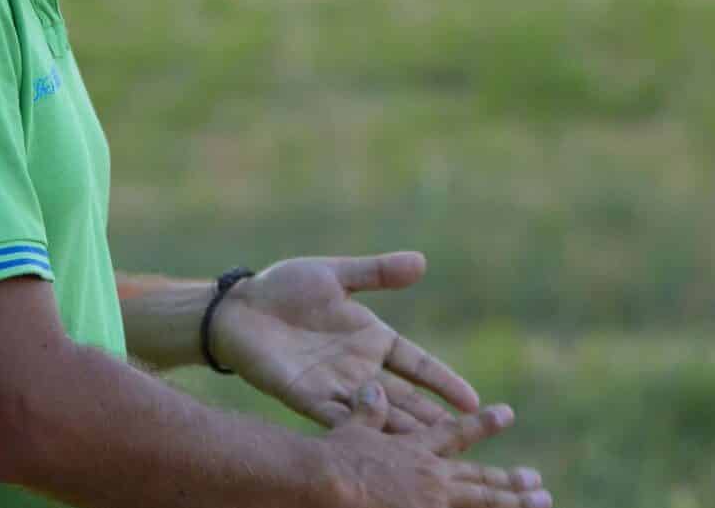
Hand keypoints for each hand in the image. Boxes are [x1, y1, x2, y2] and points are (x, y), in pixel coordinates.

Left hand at [210, 251, 485, 436]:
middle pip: (405, 397)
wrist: (239, 307)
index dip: (445, 382)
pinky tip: (379, 447)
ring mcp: (335, 385)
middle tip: (467, 440)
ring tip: (431, 451)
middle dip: (433, 419)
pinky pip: (338, 419)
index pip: (419, 364)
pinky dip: (359, 430)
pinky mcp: (306, 397)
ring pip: (378, 414)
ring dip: (403, 432)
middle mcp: (359, 367)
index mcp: (371, 337)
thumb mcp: (335, 276)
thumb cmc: (285, 287)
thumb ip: (377, 272)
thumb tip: (421, 261)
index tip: (475, 401)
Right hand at [323, 383, 552, 507]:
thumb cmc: (334, 455)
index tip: (507, 414)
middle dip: (510, 481)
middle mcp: (431, 475)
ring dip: (512, 502)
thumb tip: (373, 386)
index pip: (456, 433)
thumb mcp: (351, 428)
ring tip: (542, 502)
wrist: (329, 481)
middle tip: (538, 483)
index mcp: (416, 450)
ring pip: (481, 502)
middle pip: (479, 478)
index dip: (483, 424)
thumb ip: (367, 411)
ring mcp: (431, 502)